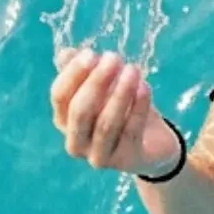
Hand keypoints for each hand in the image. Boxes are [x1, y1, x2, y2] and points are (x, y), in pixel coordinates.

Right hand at [49, 47, 182, 176]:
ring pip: (106, 124)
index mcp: (64, 121)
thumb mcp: (105, 86)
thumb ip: (85, 70)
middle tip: (114, 57)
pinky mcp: (126, 160)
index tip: (91, 53)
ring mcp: (99, 156)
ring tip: (133, 69)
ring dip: (120, 93)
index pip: (59, 97)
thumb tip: (67, 53)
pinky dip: (138, 107)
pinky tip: (145, 87)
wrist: (154, 141)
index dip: (73, 74)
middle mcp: (76, 142)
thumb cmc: (122, 107)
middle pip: (80, 111)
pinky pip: (131, 131)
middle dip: (97, 81)